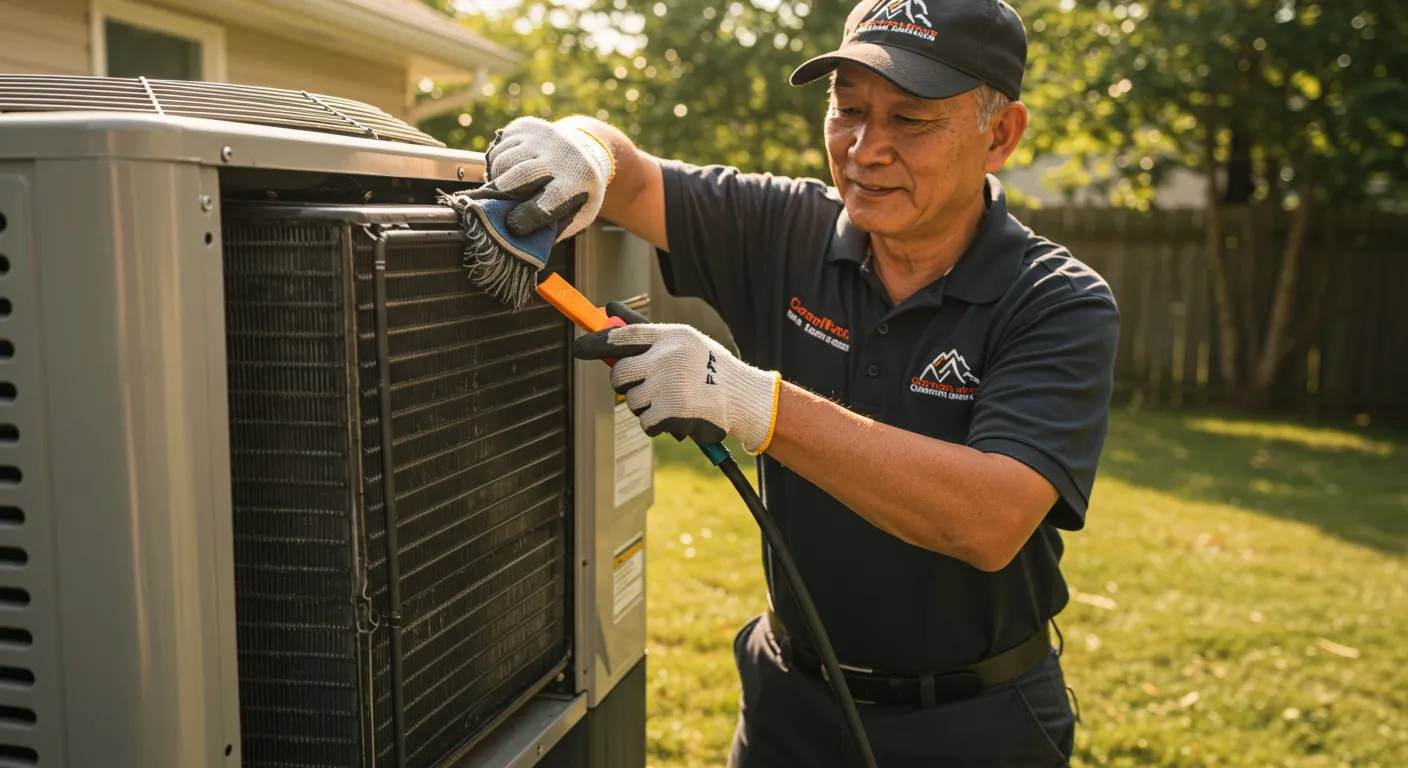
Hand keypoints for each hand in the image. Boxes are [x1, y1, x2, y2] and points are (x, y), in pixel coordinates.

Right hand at [472, 116, 614, 241]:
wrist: (586, 149)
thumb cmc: (578, 190)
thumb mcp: (580, 212)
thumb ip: (556, 228)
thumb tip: (523, 242)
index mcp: (579, 179)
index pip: (551, 198)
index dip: (530, 215)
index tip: (513, 227)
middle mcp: (562, 153)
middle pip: (523, 173)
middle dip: (503, 194)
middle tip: (489, 209)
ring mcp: (543, 136)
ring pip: (506, 160)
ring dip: (498, 180)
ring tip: (504, 190)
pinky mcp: (526, 127)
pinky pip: (500, 148)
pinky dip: (496, 165)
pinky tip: (507, 172)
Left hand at [573, 303, 781, 453]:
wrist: (744, 399)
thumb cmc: (710, 368)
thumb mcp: (683, 342)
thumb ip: (644, 331)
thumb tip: (608, 308)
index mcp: (671, 336)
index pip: (624, 336)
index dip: (597, 342)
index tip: (579, 348)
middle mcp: (668, 357)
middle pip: (619, 374)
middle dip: (625, 384)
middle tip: (644, 386)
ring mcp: (669, 385)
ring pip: (633, 401)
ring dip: (647, 406)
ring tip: (674, 400)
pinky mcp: (672, 412)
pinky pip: (646, 422)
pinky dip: (658, 424)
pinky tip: (679, 416)